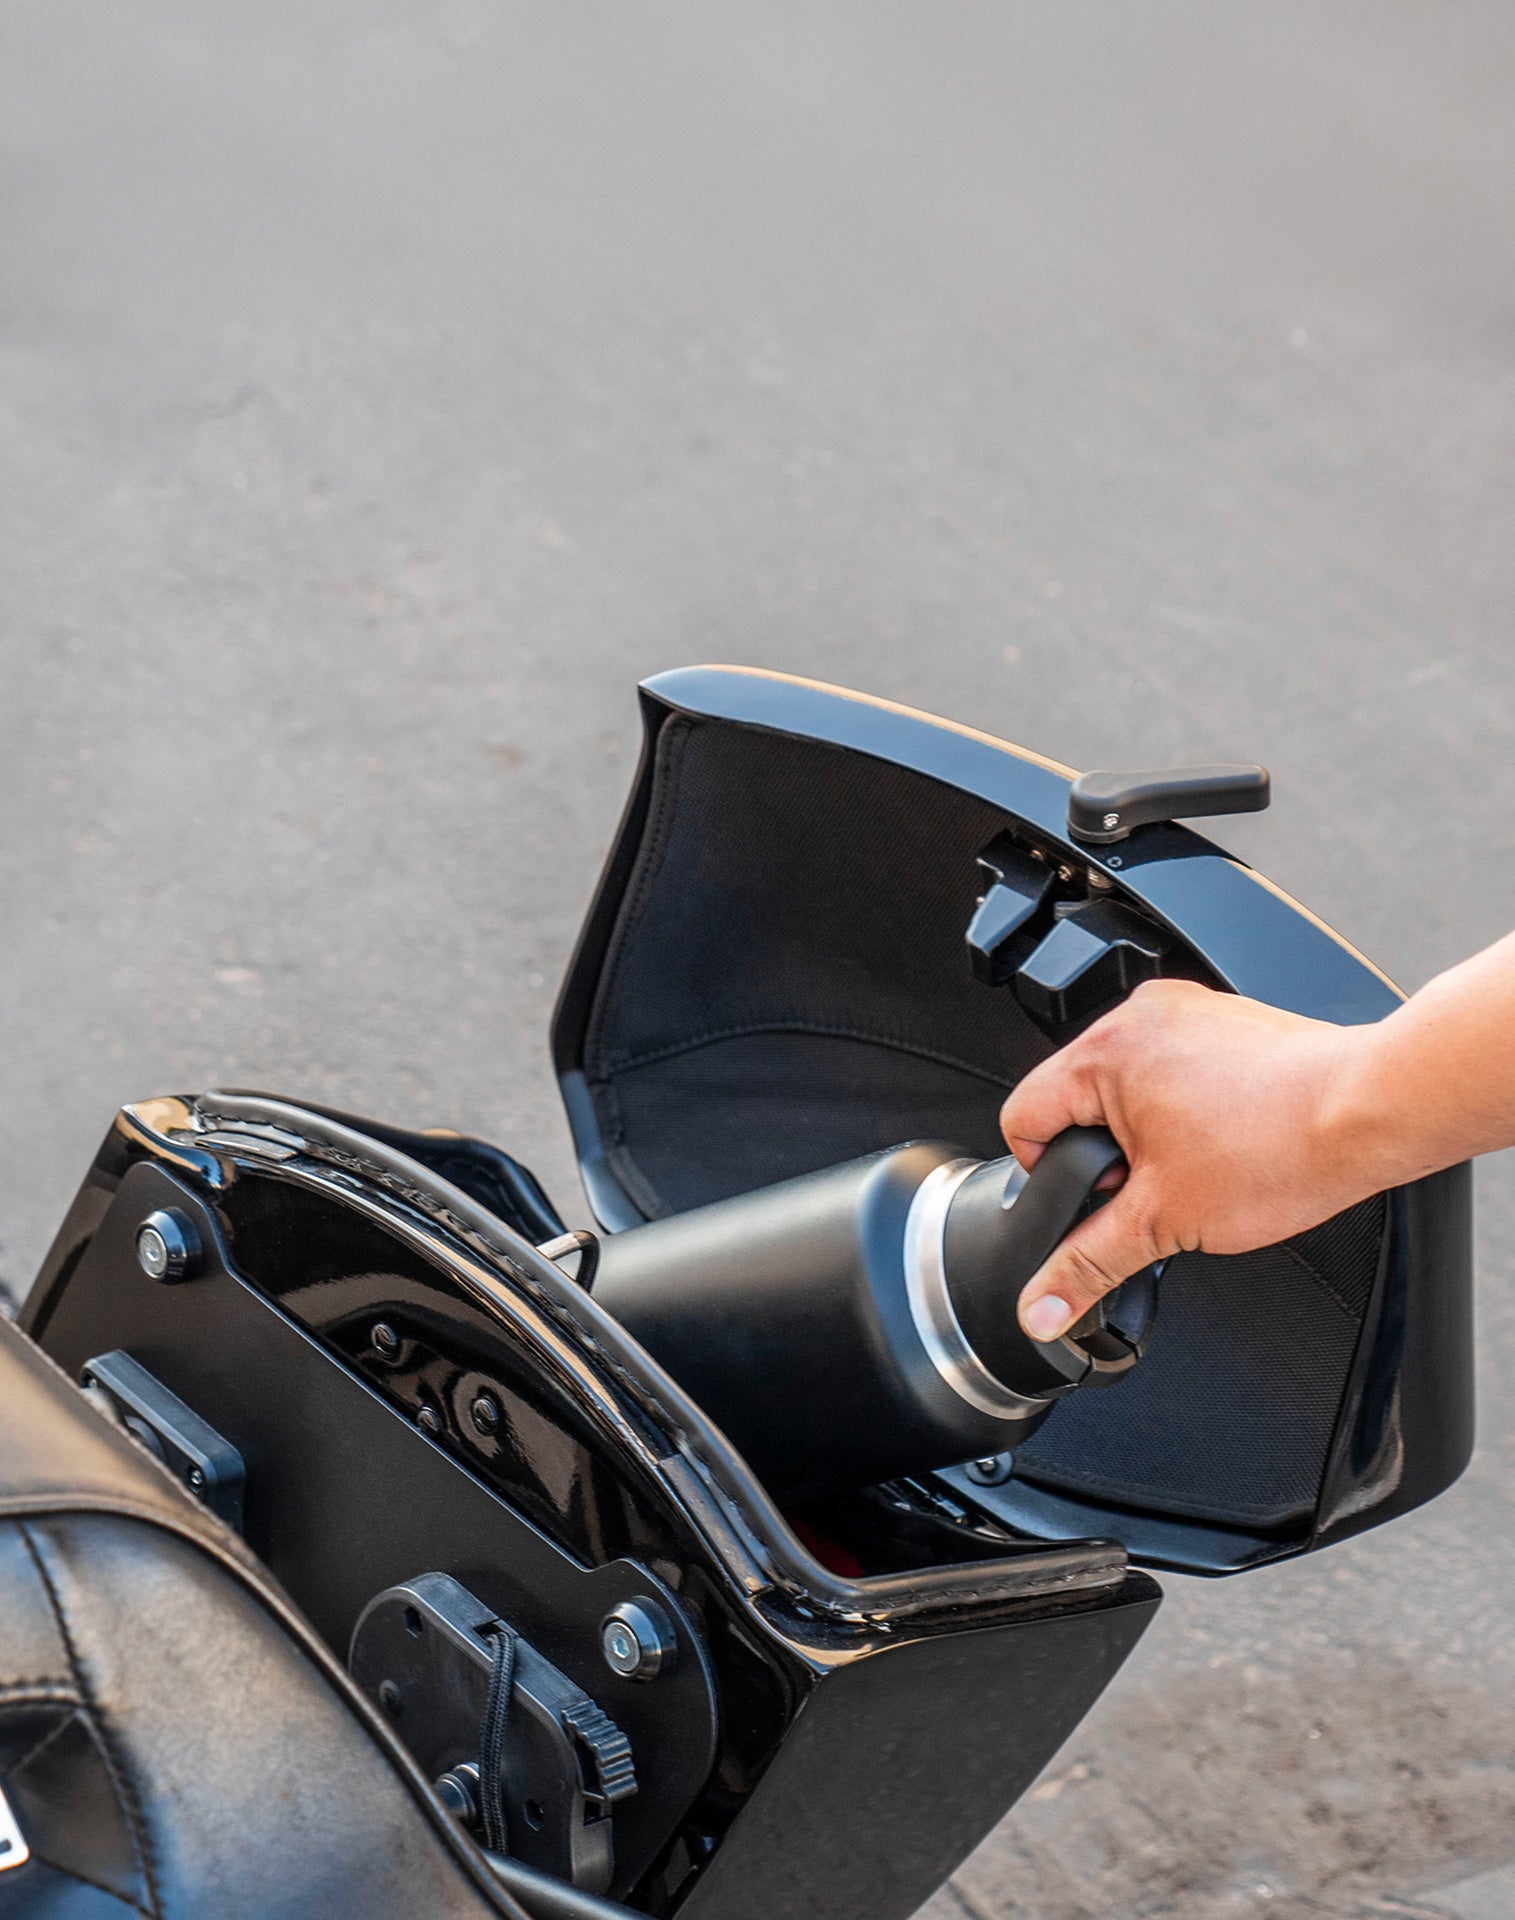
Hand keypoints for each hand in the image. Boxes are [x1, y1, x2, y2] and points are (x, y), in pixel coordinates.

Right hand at [1000, 979, 1384, 1342]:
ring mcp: (1186, 1011)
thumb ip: (1089, 1264)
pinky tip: (1227, 1137)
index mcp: (1106, 1051)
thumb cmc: (1283, 1147)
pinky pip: (1175, 1067)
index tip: (1100, 1198)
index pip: (1022, 1115)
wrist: (1372, 1114)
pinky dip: (1188, 1106)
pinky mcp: (1225, 1021)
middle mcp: (1140, 1017)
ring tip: (1200, 1161)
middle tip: (1160, 1185)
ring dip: (1148, 1131)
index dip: (1048, 1174)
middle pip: (1075, 1099)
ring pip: (1128, 1085)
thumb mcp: (1164, 1222)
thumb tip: (1042, 1307)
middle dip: (1109, 1154)